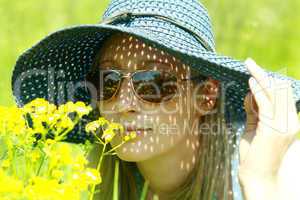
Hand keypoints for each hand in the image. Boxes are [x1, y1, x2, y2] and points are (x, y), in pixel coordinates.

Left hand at [238, 58, 299, 199]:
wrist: (256, 177)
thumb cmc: (254, 155)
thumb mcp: (254, 128)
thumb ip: (254, 112)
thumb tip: (250, 93)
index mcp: (288, 122)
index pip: (282, 95)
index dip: (268, 81)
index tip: (255, 71)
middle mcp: (290, 122)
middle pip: (280, 90)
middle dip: (264, 75)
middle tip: (249, 63)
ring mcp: (284, 125)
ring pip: (274, 93)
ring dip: (260, 77)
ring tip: (249, 66)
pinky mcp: (273, 128)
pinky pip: (266, 103)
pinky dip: (258, 90)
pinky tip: (250, 81)